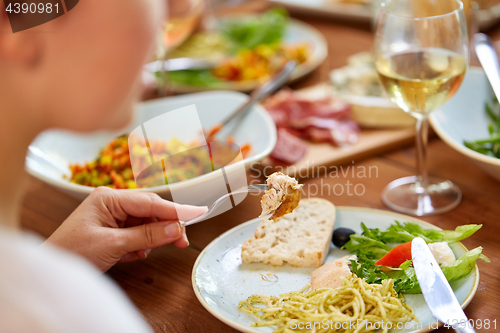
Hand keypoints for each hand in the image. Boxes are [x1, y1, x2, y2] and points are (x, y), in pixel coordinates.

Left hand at [44, 187, 206, 271]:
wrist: (52, 269)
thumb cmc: (71, 252)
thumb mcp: (113, 244)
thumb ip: (147, 235)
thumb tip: (176, 229)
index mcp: (109, 198)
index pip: (150, 202)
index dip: (176, 209)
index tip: (198, 213)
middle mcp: (112, 203)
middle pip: (150, 211)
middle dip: (165, 227)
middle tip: (181, 241)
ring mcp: (112, 216)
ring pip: (145, 224)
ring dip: (150, 239)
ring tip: (144, 251)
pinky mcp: (112, 229)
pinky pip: (137, 233)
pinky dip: (140, 244)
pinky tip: (133, 253)